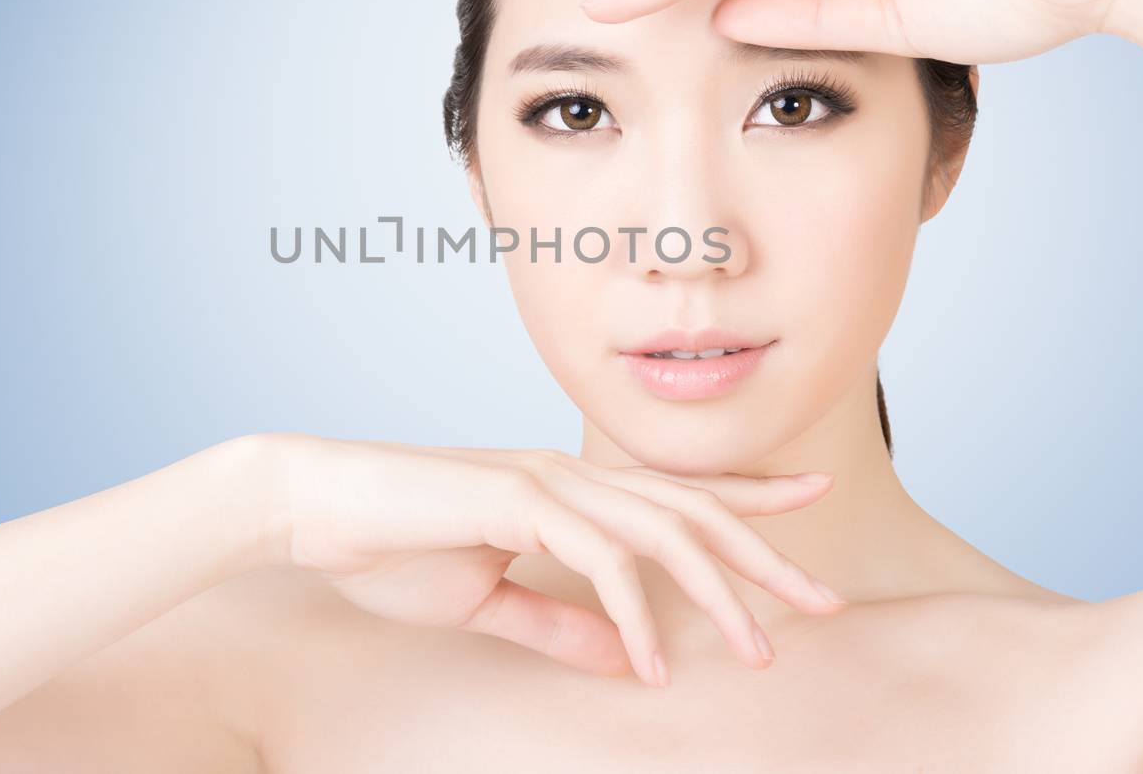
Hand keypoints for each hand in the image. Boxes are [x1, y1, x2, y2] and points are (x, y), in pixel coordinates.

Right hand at [256, 433, 845, 687]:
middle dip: (765, 553)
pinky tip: (649, 666)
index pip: (676, 493)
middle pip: (691, 510)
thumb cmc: (392, 546)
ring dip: (716, 593)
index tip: (810, 499)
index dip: (748, 497)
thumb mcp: (486, 599)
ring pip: (662, 532)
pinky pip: (597, 560)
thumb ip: (555, 622)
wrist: (316, 508)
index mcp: (567, 490)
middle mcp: (570, 476)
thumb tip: (618, 656)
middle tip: (826, 600)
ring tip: (759, 651)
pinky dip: (632, 613)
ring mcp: (547, 482)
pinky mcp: (518, 499)